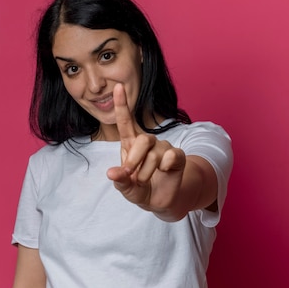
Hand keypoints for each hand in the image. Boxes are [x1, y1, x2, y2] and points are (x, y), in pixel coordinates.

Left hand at [106, 83, 186, 212]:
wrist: (161, 200)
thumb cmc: (140, 189)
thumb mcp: (126, 188)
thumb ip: (120, 181)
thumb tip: (111, 173)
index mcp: (130, 144)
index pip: (126, 121)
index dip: (122, 104)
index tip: (118, 87)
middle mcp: (147, 142)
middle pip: (142, 140)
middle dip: (134, 160)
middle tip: (131, 176)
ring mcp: (163, 147)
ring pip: (155, 153)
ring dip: (147, 171)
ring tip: (144, 181)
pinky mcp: (177, 156)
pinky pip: (172, 155)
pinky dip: (166, 166)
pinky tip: (165, 171)